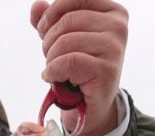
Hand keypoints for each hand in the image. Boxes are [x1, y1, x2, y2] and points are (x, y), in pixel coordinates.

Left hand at [30, 0, 127, 135]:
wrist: (91, 107)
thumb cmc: (79, 70)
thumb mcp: (64, 40)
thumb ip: (51, 20)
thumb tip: (36, 6)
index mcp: (112, 12)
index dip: (52, 13)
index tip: (42, 31)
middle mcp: (118, 26)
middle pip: (67, 21)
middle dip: (49, 41)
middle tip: (49, 59)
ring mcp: (114, 48)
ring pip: (66, 42)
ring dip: (50, 59)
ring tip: (54, 70)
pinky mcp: (106, 70)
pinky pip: (69, 62)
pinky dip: (53, 71)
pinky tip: (52, 78)